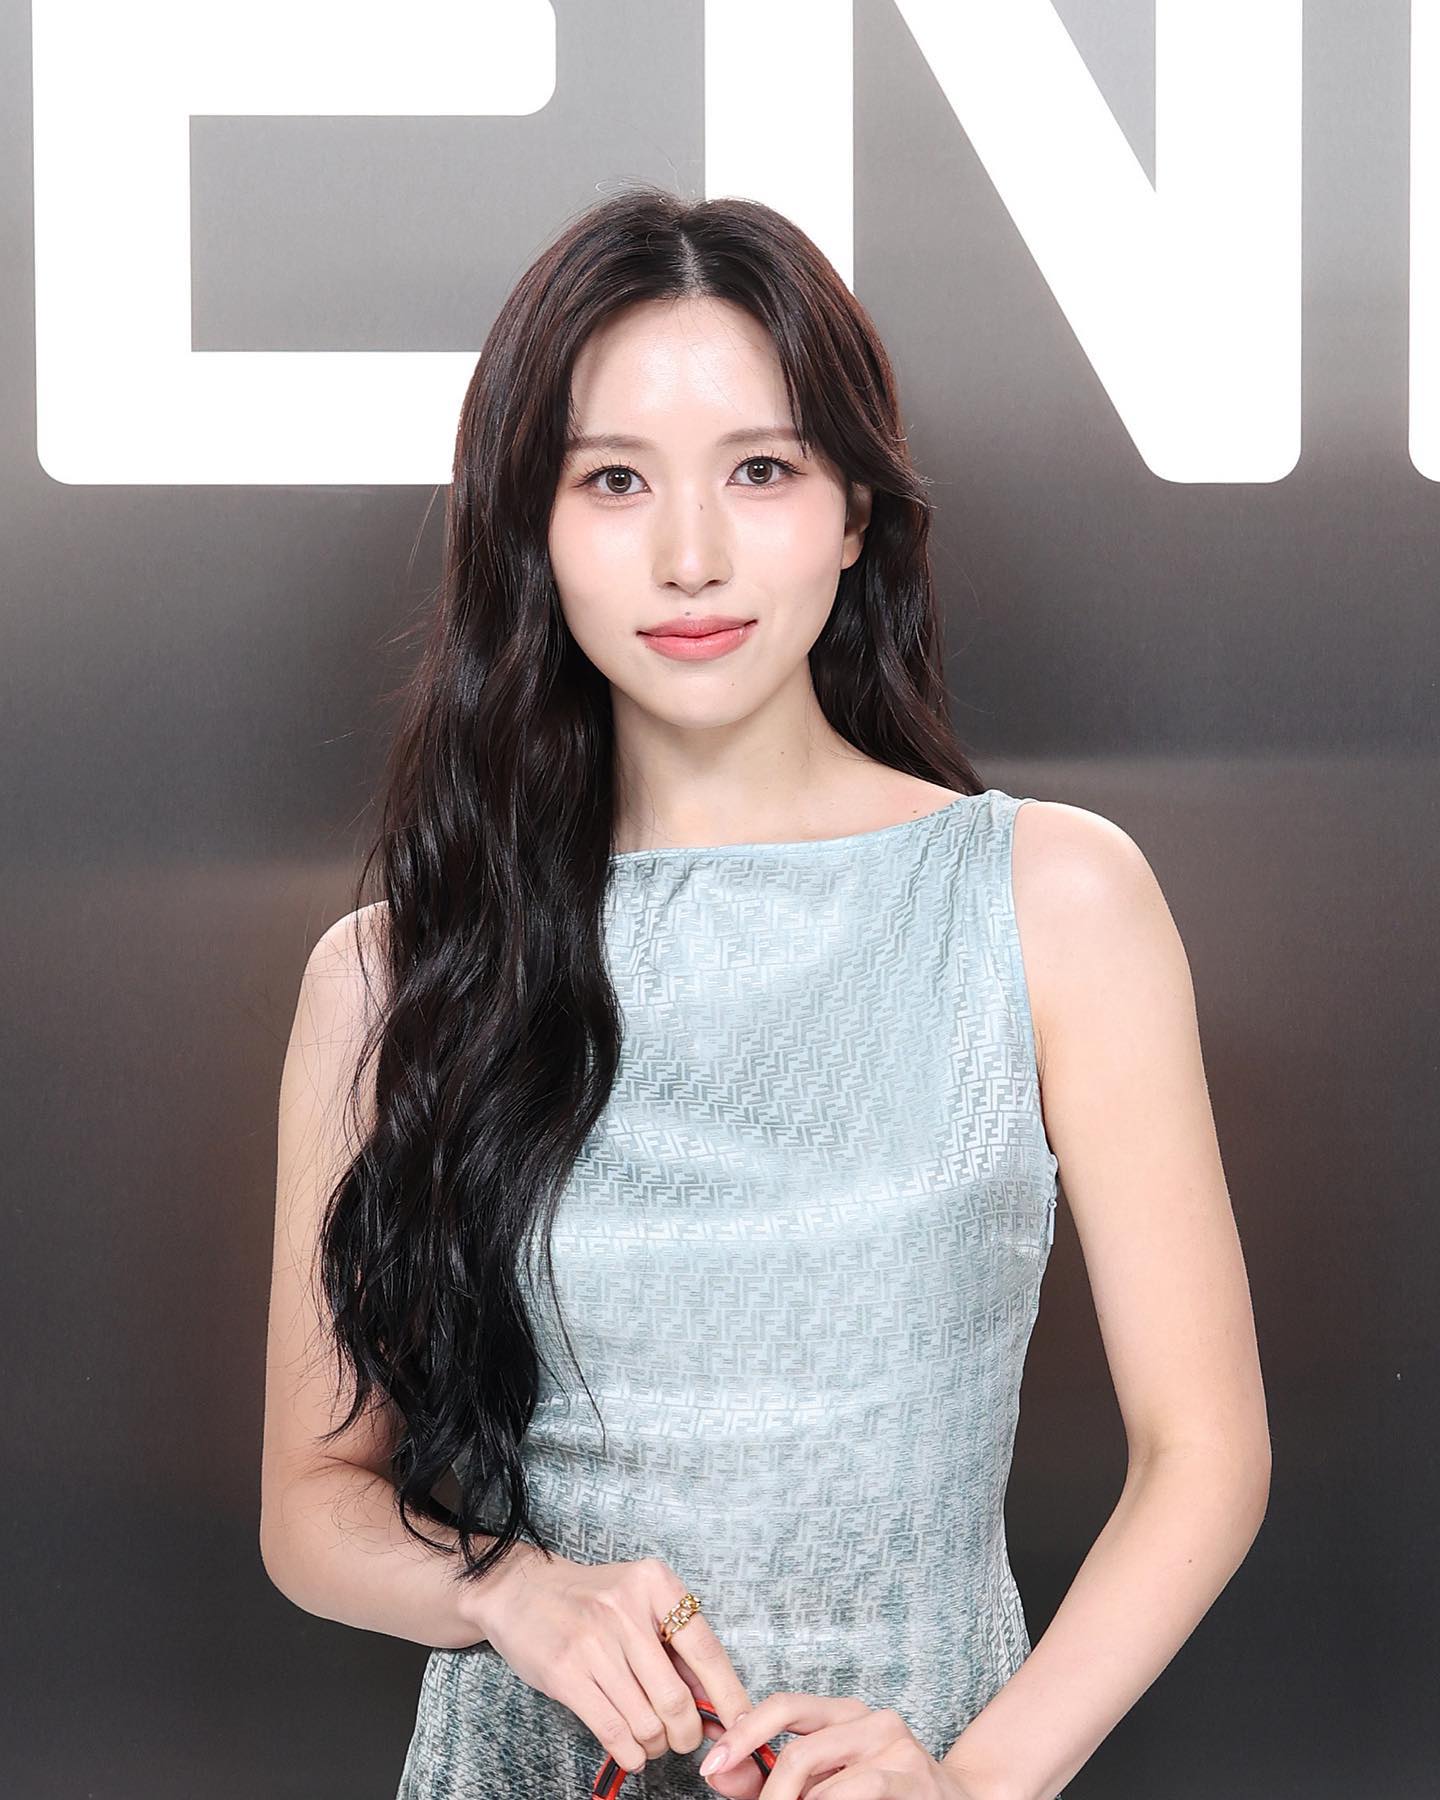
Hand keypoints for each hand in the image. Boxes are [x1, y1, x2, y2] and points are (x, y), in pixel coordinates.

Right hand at [476, 1548, 753, 1778]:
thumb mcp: (639, 1601)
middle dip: (687, 1733)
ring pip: (647, 1722)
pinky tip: (631, 1750)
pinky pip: (613, 1732)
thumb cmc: (590, 1601)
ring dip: (656, 1745)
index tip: (745, 1728)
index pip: (706, 1650)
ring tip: (651, 1740)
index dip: (730, 1697)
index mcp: (655, 1583)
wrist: (520, 1590)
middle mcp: (625, 1608)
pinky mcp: (565, 1674)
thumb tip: (718, 1705)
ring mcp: (593, 1641)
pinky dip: (630, 1753)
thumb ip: (675, 1645)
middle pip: (677, 1698)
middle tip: (684, 1739)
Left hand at [696, 1689, 994, 1797]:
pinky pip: (856, 1791)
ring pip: (822, 1776)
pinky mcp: (913, 1777)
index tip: (710, 1766)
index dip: (742, 1733)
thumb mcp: (823, 1781)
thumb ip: (769, 1777)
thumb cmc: (882, 1797)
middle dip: (767, 1793)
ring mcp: (896, 1746)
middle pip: (799, 1748)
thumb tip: (720, 1773)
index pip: (783, 1706)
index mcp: (843, 1713)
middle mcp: (870, 1719)